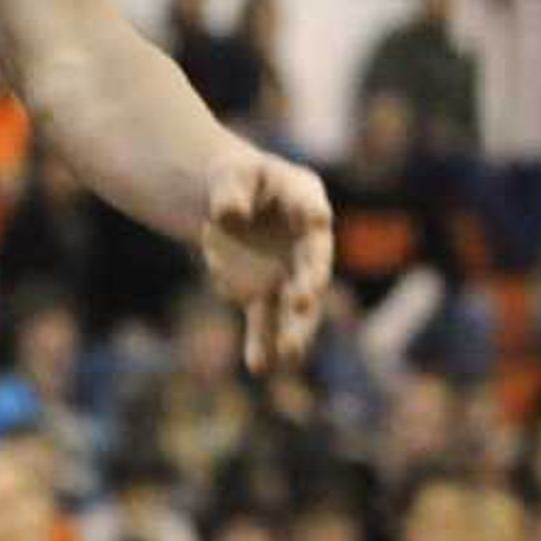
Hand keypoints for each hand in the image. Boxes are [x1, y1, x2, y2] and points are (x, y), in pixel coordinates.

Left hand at [200, 147, 333, 374]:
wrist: (224, 203)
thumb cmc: (233, 178)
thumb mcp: (227, 174)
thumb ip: (229, 191)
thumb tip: (230, 218)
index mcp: (303, 196)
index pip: (311, 208)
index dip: (313, 215)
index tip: (316, 219)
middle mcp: (306, 240)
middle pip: (312, 267)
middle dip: (307, 286)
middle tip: (301, 304)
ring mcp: (289, 269)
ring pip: (294, 304)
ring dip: (292, 328)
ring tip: (290, 356)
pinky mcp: (266, 292)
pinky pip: (266, 318)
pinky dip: (263, 341)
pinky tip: (260, 366)